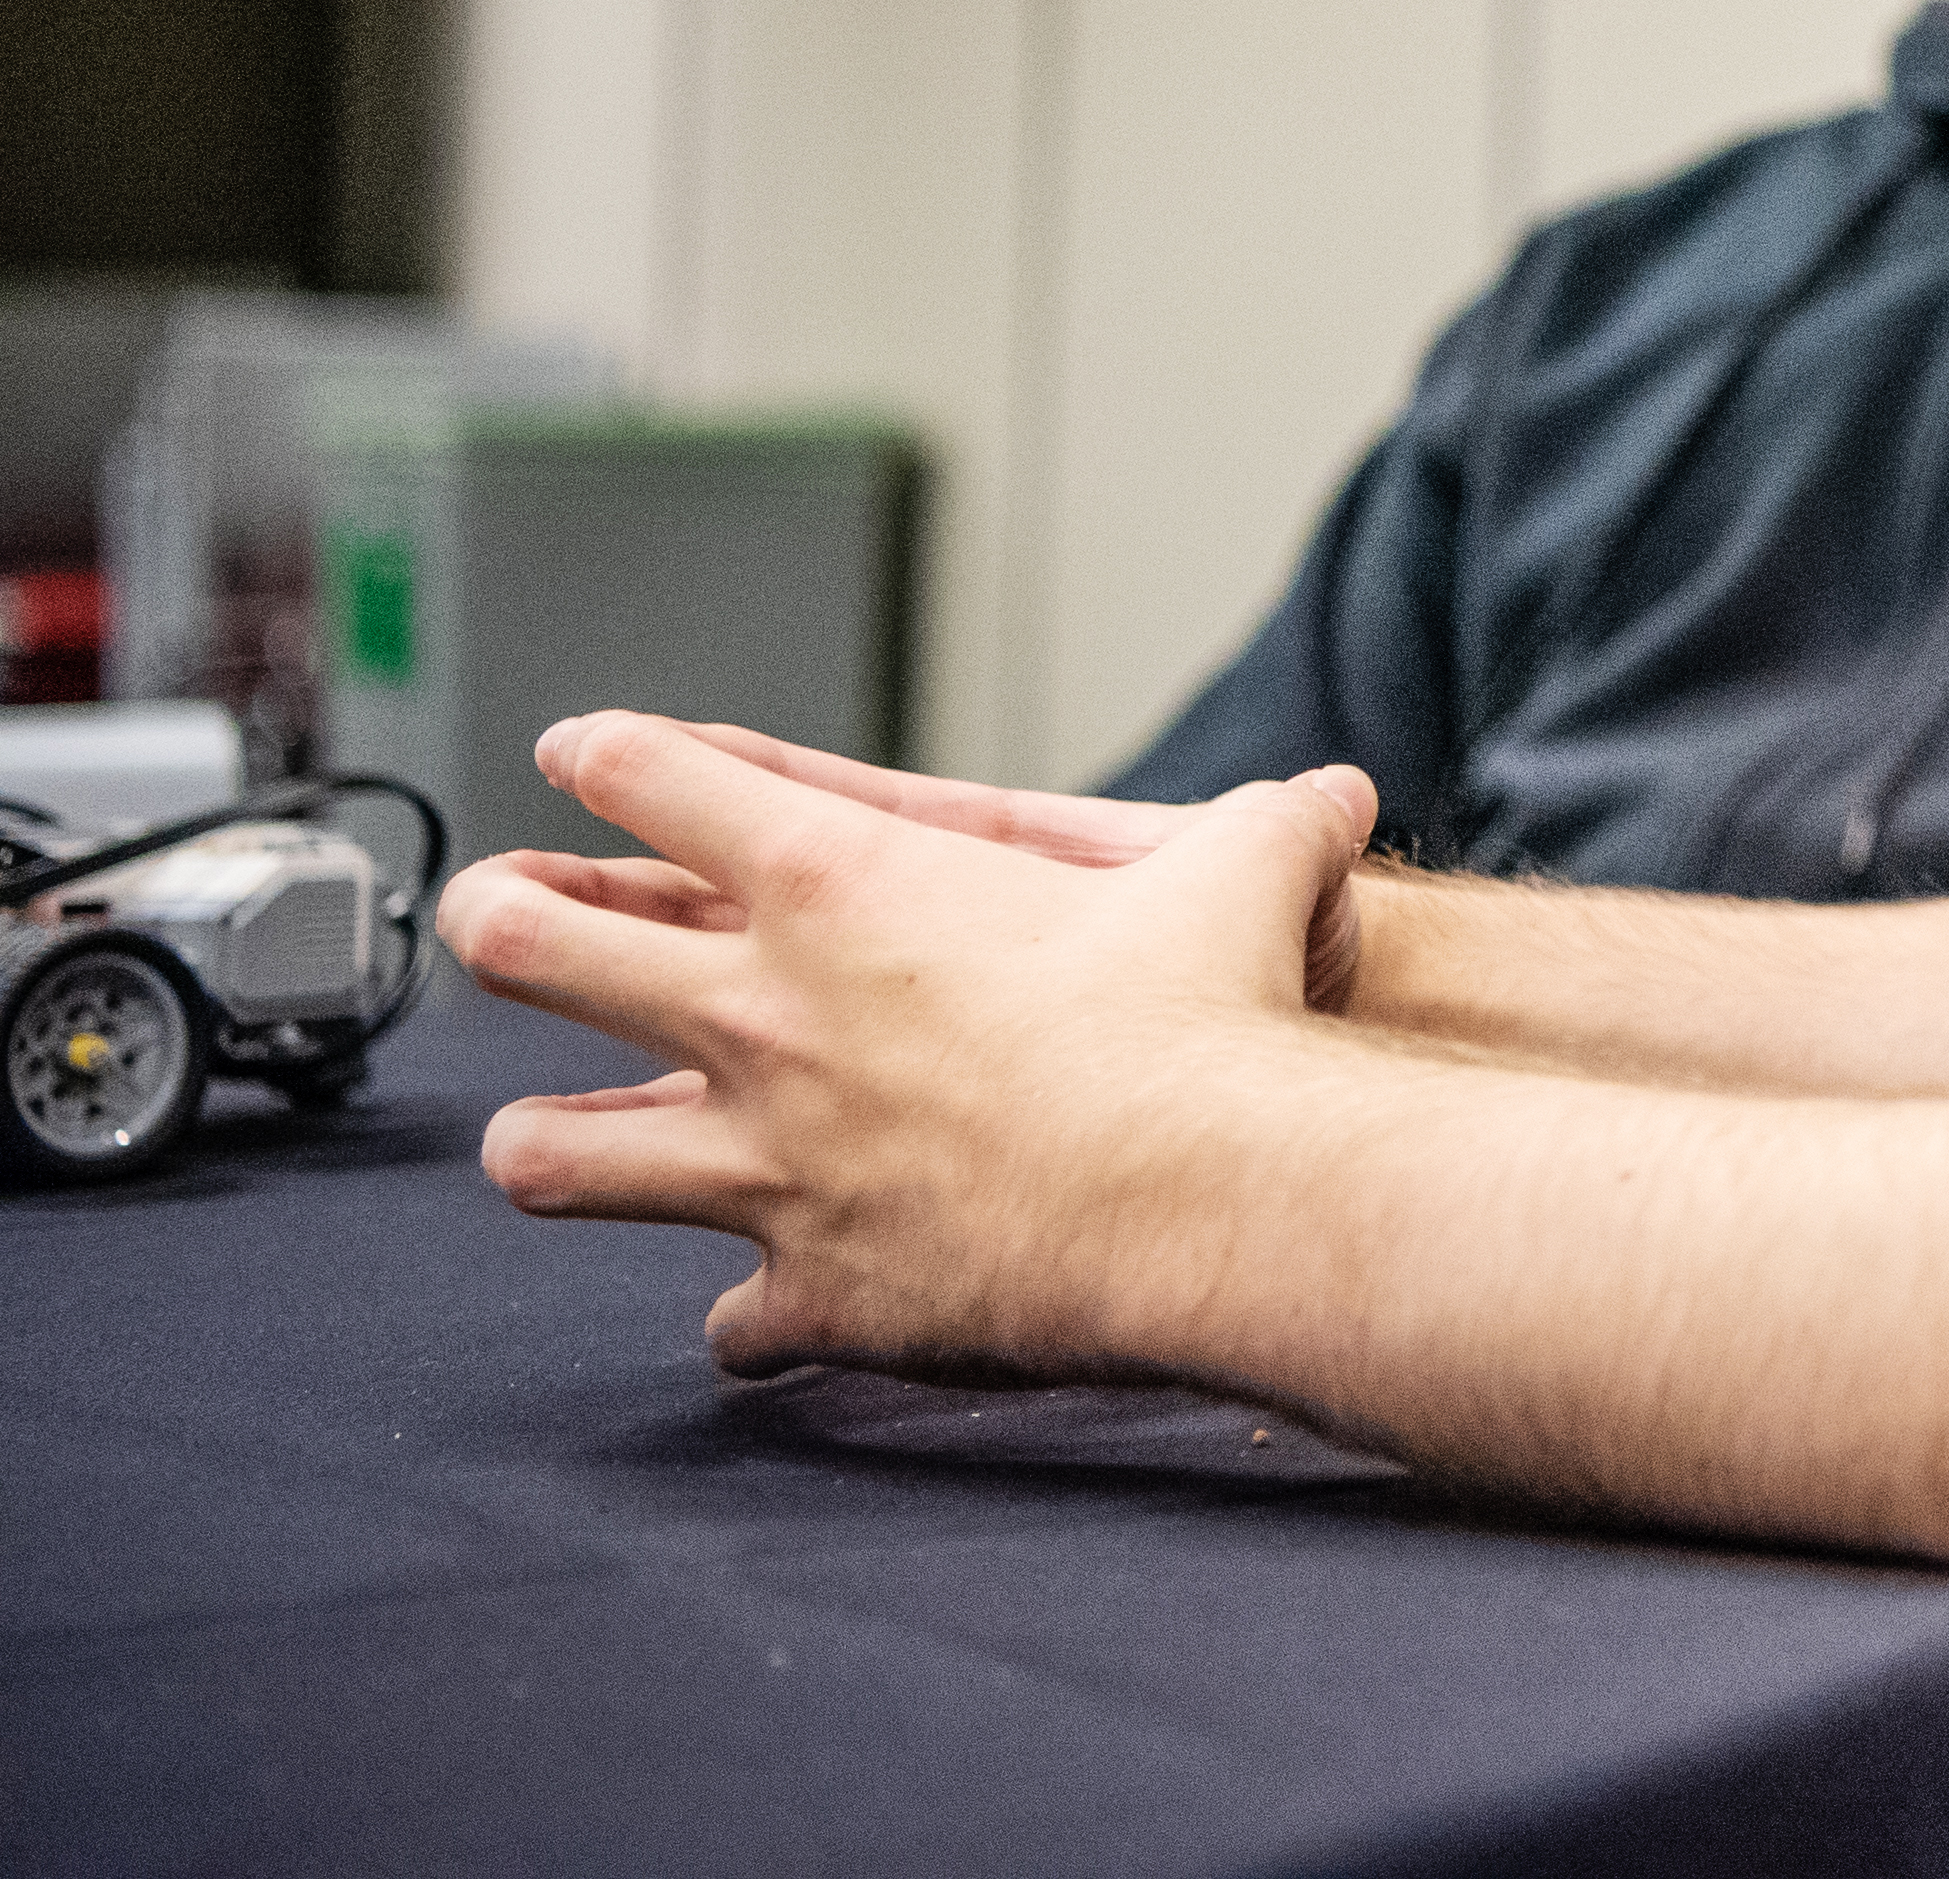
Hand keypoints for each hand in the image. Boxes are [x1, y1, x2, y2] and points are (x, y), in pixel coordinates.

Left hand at [443, 714, 1378, 1380]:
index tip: (583, 751)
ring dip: (545, 1143)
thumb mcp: (1249, 871)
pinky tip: (765, 1312)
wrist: (1215, 1195)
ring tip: (539, 1141)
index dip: (608, 754)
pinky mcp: (810, 1285)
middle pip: (534, 948)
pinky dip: (748, 1317)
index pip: (661, 783)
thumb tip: (1337, 802)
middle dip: (491, 923)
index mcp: (846, 885)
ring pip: (558, 1155)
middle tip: (489, 919)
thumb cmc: (1212, 1021)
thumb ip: (1273, 828)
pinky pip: (729, 1318)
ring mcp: (764, 1162)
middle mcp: (767, 1017)